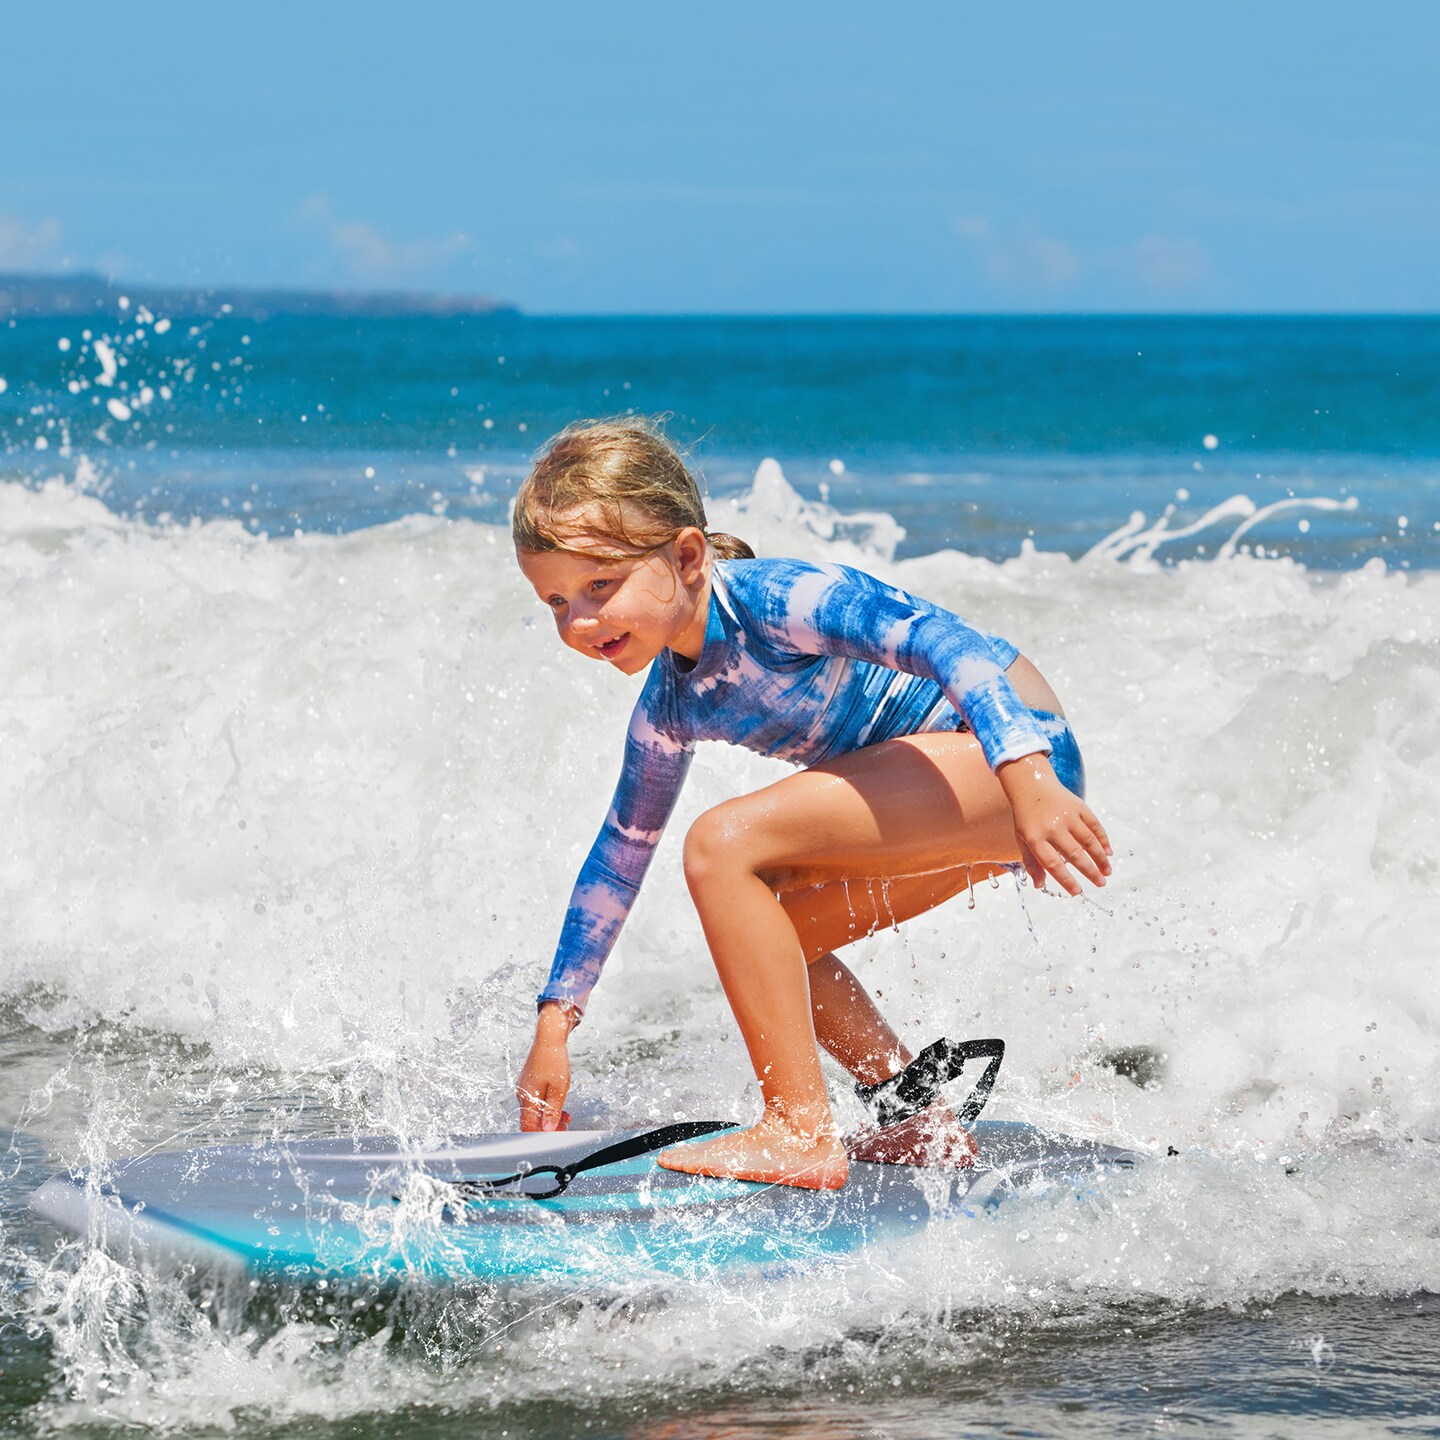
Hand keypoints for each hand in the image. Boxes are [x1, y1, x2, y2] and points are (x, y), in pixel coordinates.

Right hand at [516, 1002, 575, 1131]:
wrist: (549, 1037)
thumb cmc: (554, 1059)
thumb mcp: (559, 1088)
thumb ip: (553, 1110)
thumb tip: (548, 1129)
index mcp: (527, 1098)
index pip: (528, 1127)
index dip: (541, 1135)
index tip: (557, 1135)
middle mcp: (522, 1094)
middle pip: (532, 1120)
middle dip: (548, 1126)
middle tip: (566, 1125)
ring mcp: (524, 1088)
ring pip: (535, 1110)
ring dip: (549, 1115)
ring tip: (566, 1115)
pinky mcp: (528, 1082)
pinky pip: (535, 1100)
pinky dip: (546, 1105)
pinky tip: (558, 1103)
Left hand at [997, 754, 1112, 895]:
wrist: (1032, 785)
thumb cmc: (1026, 817)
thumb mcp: (1022, 839)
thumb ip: (1031, 862)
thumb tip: (1039, 885)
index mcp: (1035, 838)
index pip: (1053, 864)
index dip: (1066, 879)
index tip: (1077, 892)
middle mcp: (1052, 827)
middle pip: (1074, 854)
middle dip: (1090, 871)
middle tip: (1100, 883)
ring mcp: (1067, 816)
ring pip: (1088, 841)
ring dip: (1100, 858)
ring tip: (1107, 872)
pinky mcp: (1078, 807)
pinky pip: (1094, 826)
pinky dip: (1103, 840)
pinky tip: (1108, 852)